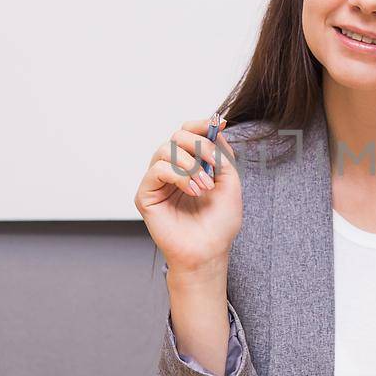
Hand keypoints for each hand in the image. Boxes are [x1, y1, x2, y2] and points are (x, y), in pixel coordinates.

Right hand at [133, 115, 242, 272]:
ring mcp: (157, 182)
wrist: (210, 251)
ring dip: (190, 165)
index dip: (200, 125)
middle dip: (198, 145)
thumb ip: (222, 155)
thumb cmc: (220, 223)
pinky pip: (157, 170)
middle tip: (213, 165)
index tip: (217, 125)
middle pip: (176, 136)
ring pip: (165, 150)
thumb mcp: (230, 182)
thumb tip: (216, 129)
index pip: (188, 133)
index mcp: (191, 165)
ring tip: (204, 186)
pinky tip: (192, 191)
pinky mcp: (145, 195)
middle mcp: (172, 170)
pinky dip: (178, 176)